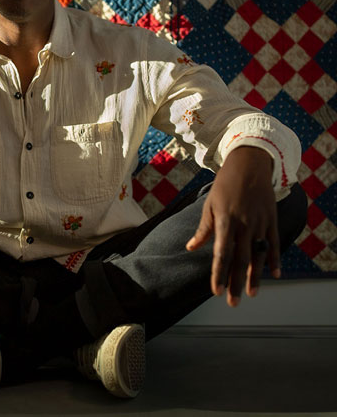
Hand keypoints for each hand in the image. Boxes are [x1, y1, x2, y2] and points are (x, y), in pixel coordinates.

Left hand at [185, 147, 278, 306]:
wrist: (249, 165)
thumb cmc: (224, 186)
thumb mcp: (209, 205)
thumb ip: (203, 229)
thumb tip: (191, 247)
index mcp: (225, 221)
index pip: (220, 254)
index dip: (218, 273)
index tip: (215, 291)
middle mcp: (243, 225)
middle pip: (240, 259)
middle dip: (236, 282)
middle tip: (233, 302)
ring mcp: (260, 223)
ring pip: (258, 255)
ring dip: (255, 276)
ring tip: (251, 294)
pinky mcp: (271, 220)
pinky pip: (275, 243)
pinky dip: (276, 260)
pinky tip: (275, 275)